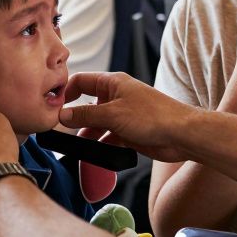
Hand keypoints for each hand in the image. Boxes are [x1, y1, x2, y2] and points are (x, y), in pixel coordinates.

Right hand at [59, 72, 195, 162]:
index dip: (66, 92)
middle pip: (87, 104)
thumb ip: (85, 115)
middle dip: (75, 118)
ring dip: (87, 135)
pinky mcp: (130, 132)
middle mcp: (117, 97)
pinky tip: (96, 154)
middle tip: (60, 132)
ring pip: (97, 124)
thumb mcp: (112, 115)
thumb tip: (62, 115)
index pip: (81, 81)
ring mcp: (124, 115)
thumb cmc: (153, 116)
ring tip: (78, 147)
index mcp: (113, 83)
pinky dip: (101, 145)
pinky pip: (108, 138)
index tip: (54, 108)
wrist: (182, 135)